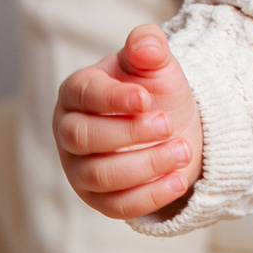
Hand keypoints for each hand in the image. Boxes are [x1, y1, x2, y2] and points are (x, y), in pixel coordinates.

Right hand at [56, 25, 204, 220]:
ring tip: (183, 150)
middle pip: (83, 138)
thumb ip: (149, 46)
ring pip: (99, 176)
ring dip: (145, 165)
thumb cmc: (154, 91)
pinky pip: (117, 206)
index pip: (83, 94)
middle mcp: (68, 131)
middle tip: (168, 124)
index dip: (113, 98)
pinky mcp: (98, 200)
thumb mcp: (156, 64)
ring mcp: (79, 169)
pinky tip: (178, 180)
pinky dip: (149, 196)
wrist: (171, 129)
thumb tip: (145, 45)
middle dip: (129, 133)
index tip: (146, 99)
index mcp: (76, 91)